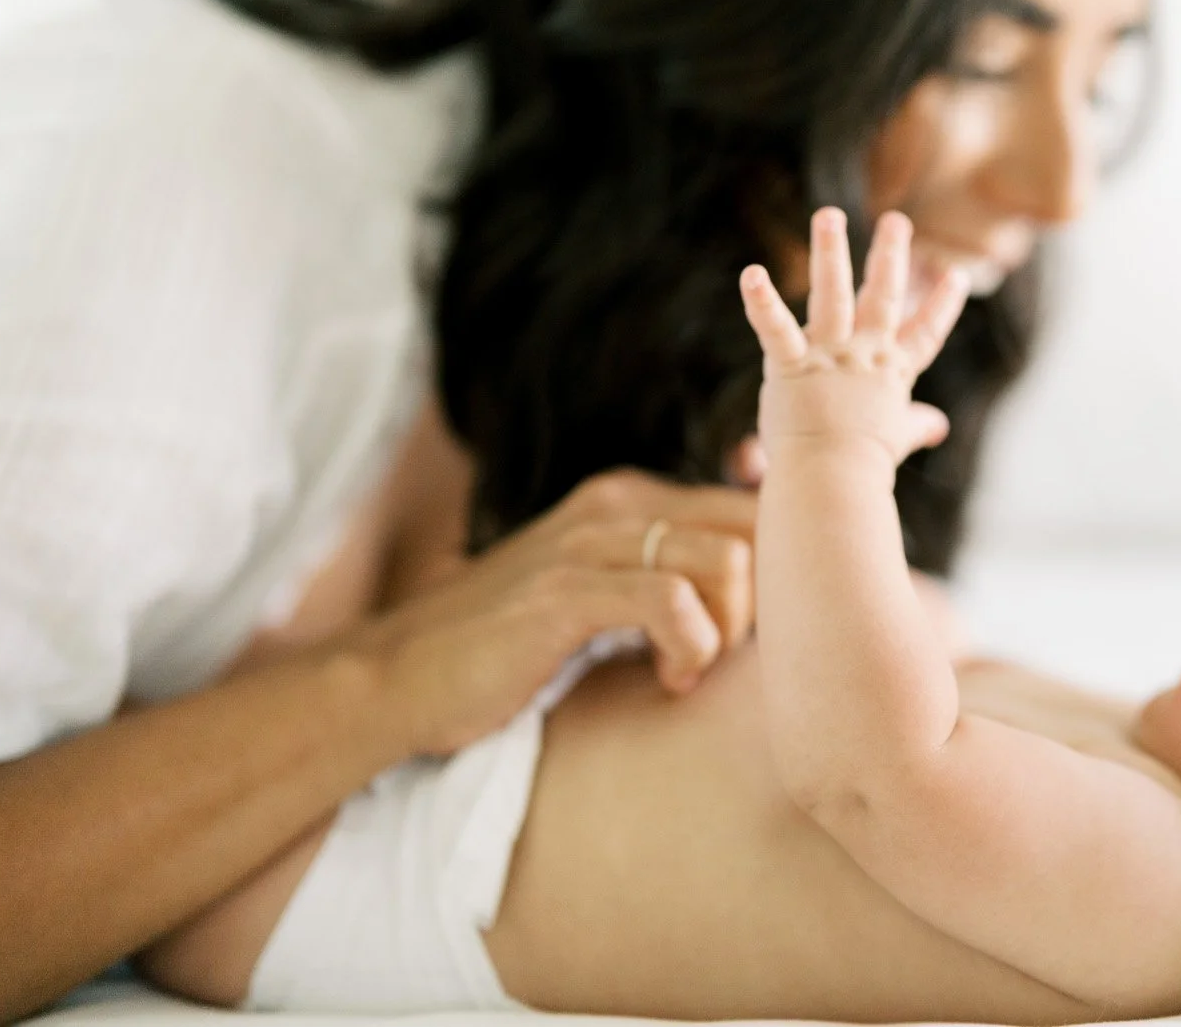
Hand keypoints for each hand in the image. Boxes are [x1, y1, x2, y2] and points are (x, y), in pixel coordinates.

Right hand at [354, 469, 757, 755]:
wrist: (400, 677)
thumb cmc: (507, 649)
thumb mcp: (598, 595)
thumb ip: (663, 575)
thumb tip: (753, 582)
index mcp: (629, 499)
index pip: (752, 505)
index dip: (780, 568)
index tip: (757, 627)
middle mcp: (615, 505)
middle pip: (753, 527)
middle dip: (762, 603)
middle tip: (723, 657)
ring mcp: (588, 543)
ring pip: (725, 559)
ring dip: (727, 630)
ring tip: (688, 672)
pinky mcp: (566, 592)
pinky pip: (672, 601)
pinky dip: (690, 648)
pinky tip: (667, 681)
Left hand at [739, 208, 967, 464]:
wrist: (832, 482)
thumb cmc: (862, 466)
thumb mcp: (895, 439)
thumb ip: (915, 425)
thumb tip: (937, 426)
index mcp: (890, 373)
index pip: (924, 335)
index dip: (941, 306)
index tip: (957, 276)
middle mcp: (863, 356)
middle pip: (883, 298)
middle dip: (890, 257)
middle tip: (896, 220)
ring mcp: (828, 358)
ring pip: (832, 295)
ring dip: (831, 253)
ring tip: (828, 214)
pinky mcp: (792, 366)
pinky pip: (775, 328)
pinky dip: (762, 302)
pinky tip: (751, 273)